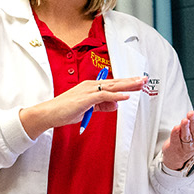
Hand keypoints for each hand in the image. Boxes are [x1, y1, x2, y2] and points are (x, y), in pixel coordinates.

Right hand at [18, 76, 143, 137]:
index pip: (112, 84)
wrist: (49, 113)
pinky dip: (116, 96)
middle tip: (144, 79)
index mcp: (91, 87)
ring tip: (139, 84)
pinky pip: (104, 96)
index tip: (138, 82)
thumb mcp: (88, 109)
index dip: (126, 83)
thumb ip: (102, 106)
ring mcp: (88, 91)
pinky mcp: (86, 98)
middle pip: (115, 82)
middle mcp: (91, 86)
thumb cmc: (65, 111)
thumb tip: (116, 106)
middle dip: (131, 81)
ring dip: (127, 86)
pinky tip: (126, 97)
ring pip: (112, 87)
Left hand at [161, 104, 193, 171]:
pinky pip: (175, 140)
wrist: (178, 154)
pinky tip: (176, 127)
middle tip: (192, 113)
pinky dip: (176, 134)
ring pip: (186, 136)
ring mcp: (185, 145)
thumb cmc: (190, 138)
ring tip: (185, 120)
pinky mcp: (175, 146)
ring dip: (186, 128)